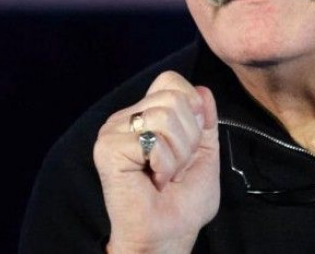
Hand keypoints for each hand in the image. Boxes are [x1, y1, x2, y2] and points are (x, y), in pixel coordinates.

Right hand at [94, 71, 219, 253]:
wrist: (167, 235)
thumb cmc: (182, 202)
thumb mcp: (206, 152)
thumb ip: (206, 120)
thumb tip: (202, 90)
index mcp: (146, 114)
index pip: (171, 80)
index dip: (192, 108)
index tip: (190, 143)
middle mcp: (126, 117)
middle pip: (174, 97)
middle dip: (189, 137)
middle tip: (175, 166)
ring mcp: (113, 131)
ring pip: (165, 115)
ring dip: (178, 153)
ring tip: (165, 174)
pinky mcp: (108, 148)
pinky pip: (153, 139)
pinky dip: (165, 163)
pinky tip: (154, 180)